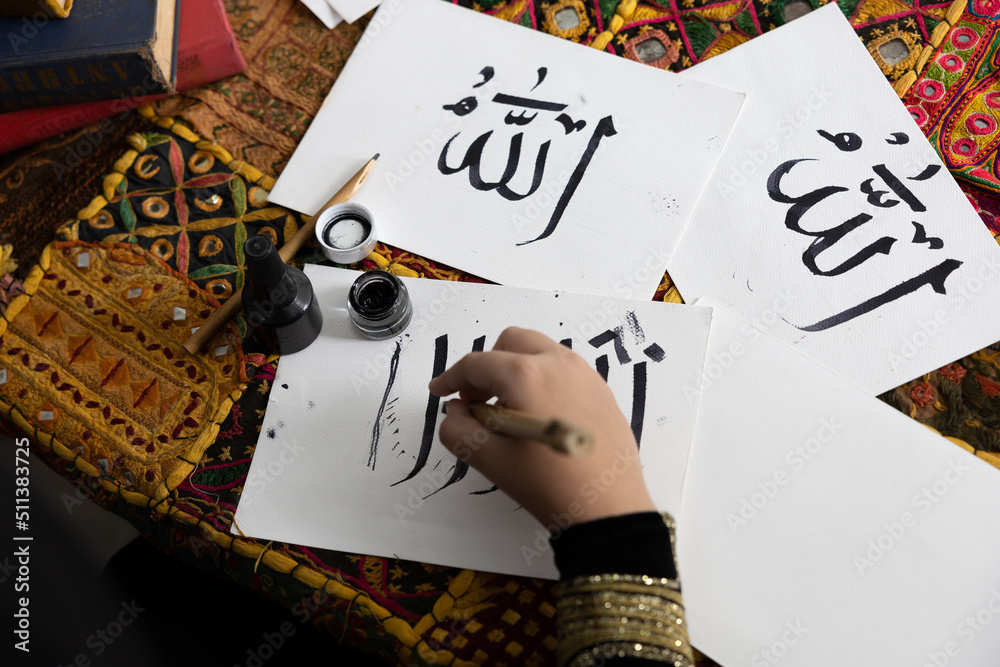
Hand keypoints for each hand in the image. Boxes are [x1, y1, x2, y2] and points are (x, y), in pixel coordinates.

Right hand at [428, 327, 655, 528]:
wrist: (608, 509)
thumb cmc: (548, 484)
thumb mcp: (490, 459)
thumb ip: (458, 429)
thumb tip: (457, 410)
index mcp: (527, 375)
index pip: (477, 364)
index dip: (451, 378)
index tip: (439, 391)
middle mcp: (559, 363)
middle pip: (511, 342)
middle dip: (487, 366)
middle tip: (475, 400)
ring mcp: (585, 374)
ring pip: (540, 351)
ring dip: (515, 370)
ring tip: (507, 412)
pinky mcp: (601, 390)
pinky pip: (563, 369)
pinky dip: (542, 379)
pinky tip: (538, 417)